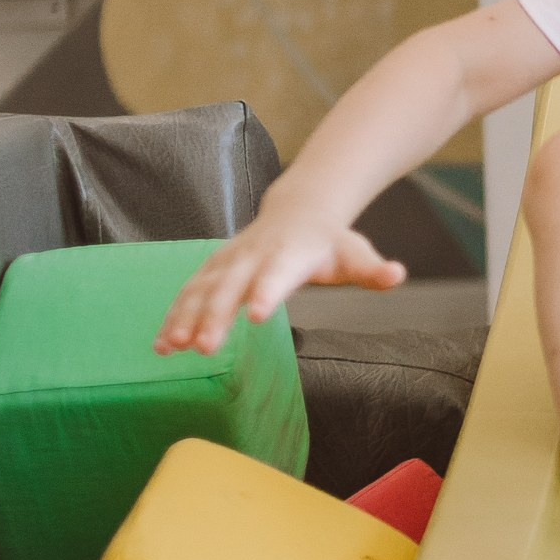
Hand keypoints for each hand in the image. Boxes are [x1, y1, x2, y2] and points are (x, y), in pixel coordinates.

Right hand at [155, 209, 404, 356]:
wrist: (299, 211)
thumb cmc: (330, 242)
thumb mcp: (355, 253)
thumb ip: (372, 269)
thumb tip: (397, 273)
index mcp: (289, 253)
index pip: (277, 273)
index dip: (266, 291)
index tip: (254, 314)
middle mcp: (253, 255)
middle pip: (230, 285)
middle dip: (215, 315)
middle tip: (205, 347)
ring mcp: (229, 261)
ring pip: (201, 289)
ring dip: (184, 317)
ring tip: (171, 348)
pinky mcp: (213, 270)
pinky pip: (189, 293)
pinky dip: (173, 317)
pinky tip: (162, 346)